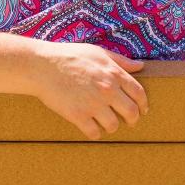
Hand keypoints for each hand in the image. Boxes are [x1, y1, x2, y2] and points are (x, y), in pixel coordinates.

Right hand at [28, 42, 147, 138]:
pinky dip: (95, 133)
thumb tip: (141, 66)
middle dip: (132, 119)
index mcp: (113, 73)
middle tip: (128, 122)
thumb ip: (120, 60)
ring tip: (105, 124)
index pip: (139, 94)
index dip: (143, 104)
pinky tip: (91, 128)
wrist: (41, 66)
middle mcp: (107, 90)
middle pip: (131, 113)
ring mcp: (93, 104)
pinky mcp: (78, 115)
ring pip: (113, 125)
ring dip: (111, 126)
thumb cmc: (68, 55)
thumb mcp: (97, 52)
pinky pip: (94, 132)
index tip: (142, 110)